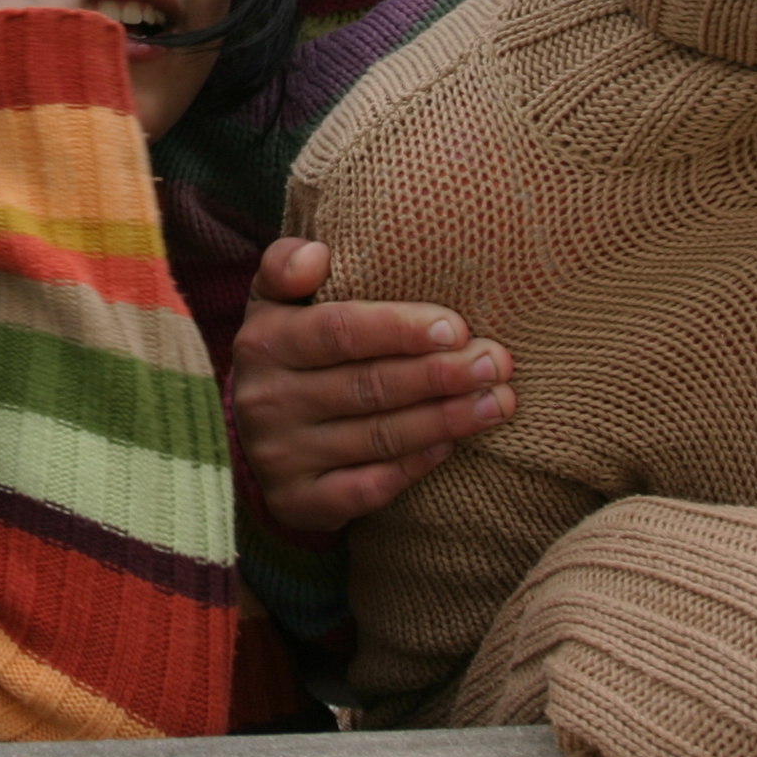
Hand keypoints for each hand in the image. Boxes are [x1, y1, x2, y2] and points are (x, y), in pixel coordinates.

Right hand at [229, 237, 512, 532]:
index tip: (458, 328)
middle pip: (367, 386)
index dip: (400, 329)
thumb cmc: (292, 349)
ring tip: (498, 402)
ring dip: (445, 420)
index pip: (339, 331)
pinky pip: (365, 489)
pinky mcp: (296, 501)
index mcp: (263, 340)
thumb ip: (290, 265)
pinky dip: (412, 467)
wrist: (258, 432)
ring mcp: (278, 455)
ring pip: (375, 437)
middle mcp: (264, 400)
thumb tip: (318, 255)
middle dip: (441, 374)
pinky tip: (451, 446)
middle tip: (498, 363)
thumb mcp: (277, 300)